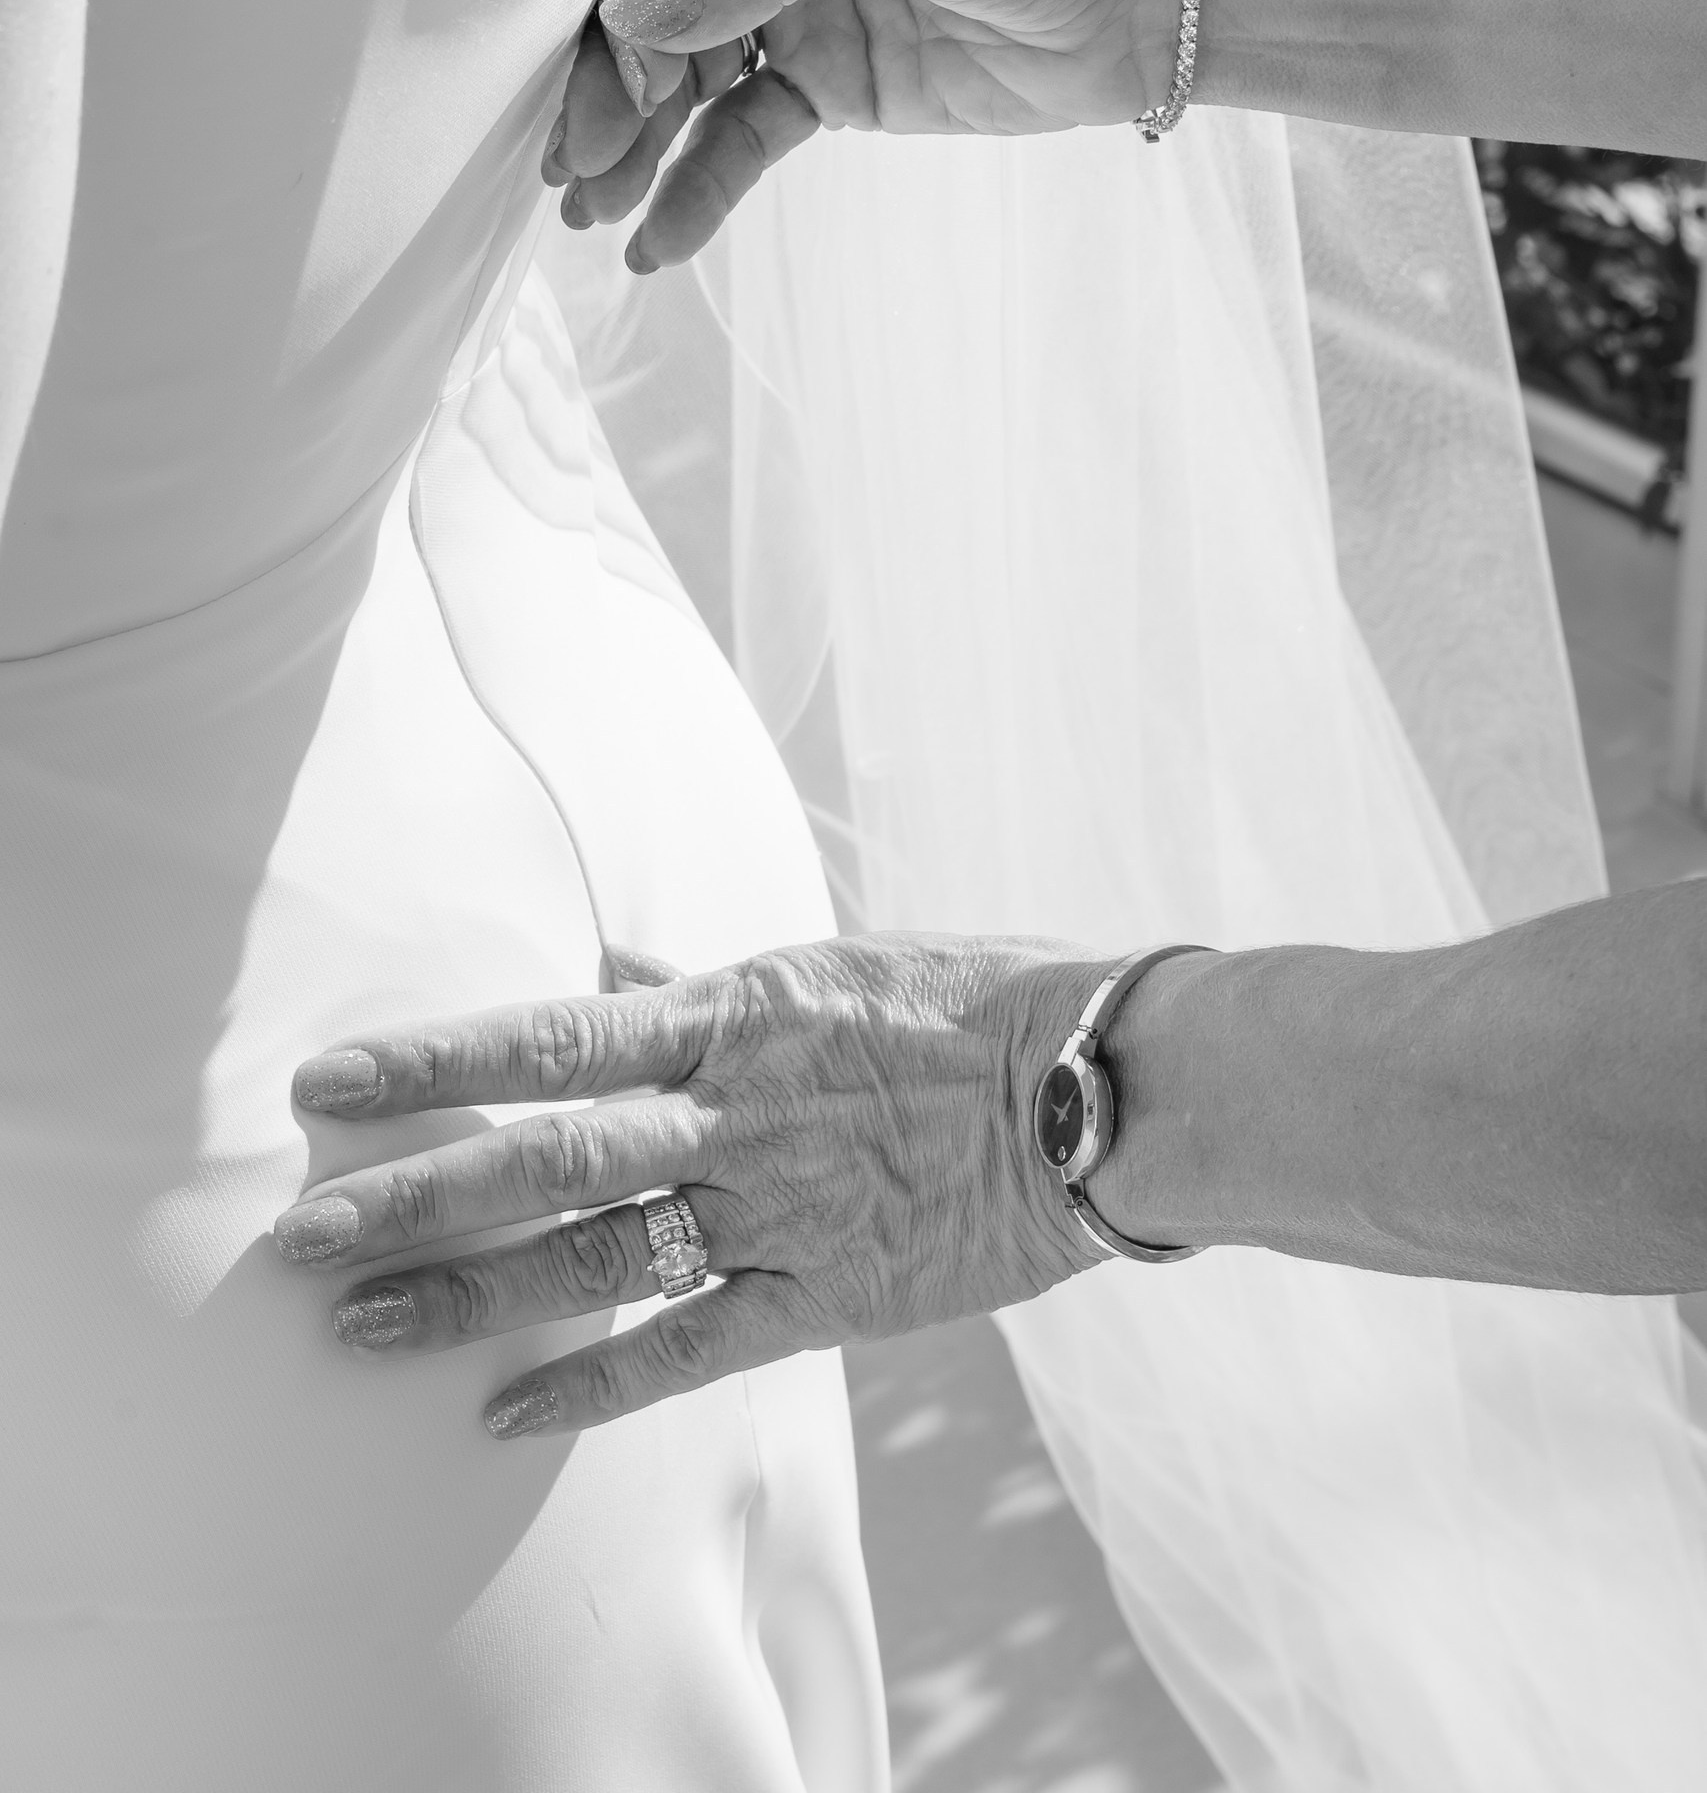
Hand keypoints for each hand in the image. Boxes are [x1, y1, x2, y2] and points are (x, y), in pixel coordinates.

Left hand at [275, 935, 1101, 1434]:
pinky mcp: (828, 1296)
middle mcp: (737, 1115)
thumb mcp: (829, 964)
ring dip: (472, 1294)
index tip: (333, 1078)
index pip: (551, 1036)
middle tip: (304, 1233)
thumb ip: (704, 984)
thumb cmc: (971, 1000)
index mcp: (736, 1016)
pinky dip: (597, 1386)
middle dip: (418, 1195)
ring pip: (598, 1260)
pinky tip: (506, 1415)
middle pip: (546, 1159)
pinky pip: (693, 1349)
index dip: (436, 1058)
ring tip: (361, 1324)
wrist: (1102, 1086)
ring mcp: (779, 1211)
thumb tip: (604, 967)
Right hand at [542, 0, 1181, 270]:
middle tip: (572, 159)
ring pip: (689, 81)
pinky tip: (654, 240)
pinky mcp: (830, 88)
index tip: (624, 59)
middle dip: (612, 82)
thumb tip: (644, 11)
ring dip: (636, 146)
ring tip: (587, 211)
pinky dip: (698, 189)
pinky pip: (743, 140)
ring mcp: (799, 7)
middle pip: (662, 2)